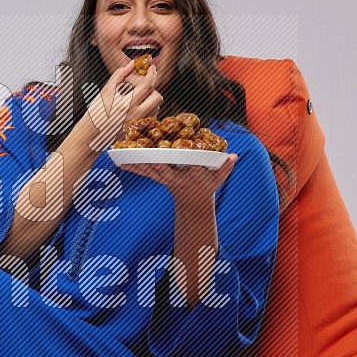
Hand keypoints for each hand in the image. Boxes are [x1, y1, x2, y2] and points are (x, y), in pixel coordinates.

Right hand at [83, 59, 163, 151]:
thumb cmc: (96, 112)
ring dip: (150, 100)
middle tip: (142, 86)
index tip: (151, 67)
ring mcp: (139, 125)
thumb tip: (133, 63)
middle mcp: (135, 116)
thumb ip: (119, 75)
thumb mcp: (106, 92)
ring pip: (156, 108)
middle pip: (157, 97)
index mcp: (126, 104)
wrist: (91, 135)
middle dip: (152, 89)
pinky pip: (152, 118)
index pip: (147, 85)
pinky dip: (148, 111)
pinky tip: (137, 109)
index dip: (151, 73)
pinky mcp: (139, 131)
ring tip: (137, 98)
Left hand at [122, 153, 237, 209]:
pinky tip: (123, 163)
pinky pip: (146, 173)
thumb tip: (234, 156)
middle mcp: (179, 179)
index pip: (193, 168)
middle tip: (149, 156)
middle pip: (167, 172)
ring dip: (140, 166)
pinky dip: (135, 168)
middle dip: (158, 165)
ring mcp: (168, 180)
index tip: (187, 152)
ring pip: (153, 172)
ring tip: (126, 158)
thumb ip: (226, 167)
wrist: (193, 204)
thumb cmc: (207, 187)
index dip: (190, 161)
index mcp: (194, 177)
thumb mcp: (219, 179)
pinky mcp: (160, 179)